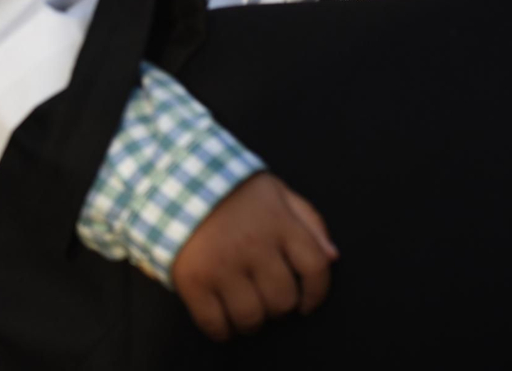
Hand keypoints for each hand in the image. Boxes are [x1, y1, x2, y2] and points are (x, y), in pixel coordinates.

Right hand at [171, 174, 338, 339]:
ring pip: (252, 316)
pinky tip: (224, 321)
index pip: (316, 267)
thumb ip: (310, 220)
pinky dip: (223, 330)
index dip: (317, 293)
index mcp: (279, 222)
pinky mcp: (194, 280)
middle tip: (269, 298)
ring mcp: (222, 264)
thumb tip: (333, 256)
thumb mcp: (277, 192)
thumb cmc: (234, 191)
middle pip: (283, 299)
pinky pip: (215, 323)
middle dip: (280, 305)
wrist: (178, 181)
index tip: (308, 303)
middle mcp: (254, 245)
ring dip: (253, 321)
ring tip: (247, 309)